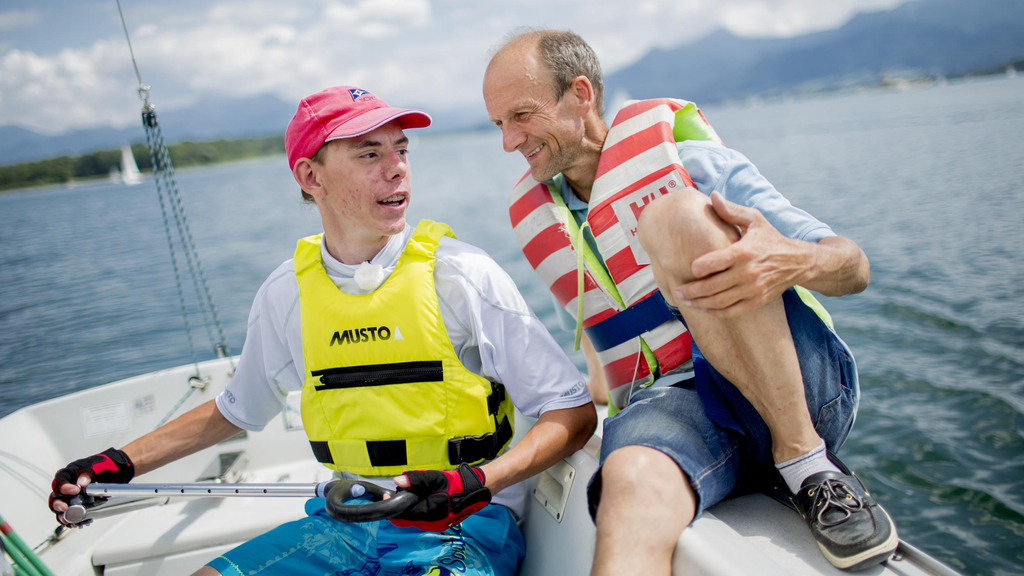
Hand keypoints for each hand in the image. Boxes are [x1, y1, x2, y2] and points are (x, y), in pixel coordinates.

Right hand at [49, 448, 133, 525]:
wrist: (115, 472)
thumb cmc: (104, 466)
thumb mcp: (98, 466)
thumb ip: (88, 473)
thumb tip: (81, 483)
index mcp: (70, 474)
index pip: (59, 481)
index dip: (64, 487)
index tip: (76, 490)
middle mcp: (67, 486)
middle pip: (55, 497)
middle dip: (57, 504)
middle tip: (65, 508)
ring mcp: (71, 497)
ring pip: (60, 509)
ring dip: (64, 516)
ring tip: (72, 521)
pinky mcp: (77, 505)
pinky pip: (70, 515)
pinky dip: (74, 520)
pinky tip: (82, 523)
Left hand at [388, 464, 490, 531]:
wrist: (474, 492)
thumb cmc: (455, 484)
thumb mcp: (434, 478)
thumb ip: (415, 480)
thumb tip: (397, 481)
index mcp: (429, 514)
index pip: (402, 517)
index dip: (392, 506)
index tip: (387, 495)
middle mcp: (430, 524)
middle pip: (406, 519)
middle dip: (401, 505)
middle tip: (401, 490)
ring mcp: (434, 526)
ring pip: (413, 519)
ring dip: (410, 507)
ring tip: (415, 492)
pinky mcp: (438, 524)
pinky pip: (421, 519)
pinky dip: (418, 509)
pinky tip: (423, 498)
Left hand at [677, 191, 811, 317]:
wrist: (797, 261)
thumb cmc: (770, 238)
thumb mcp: (754, 219)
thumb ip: (731, 210)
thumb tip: (712, 196)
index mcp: (745, 251)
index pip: (717, 262)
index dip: (700, 267)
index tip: (690, 269)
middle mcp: (749, 272)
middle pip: (714, 286)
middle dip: (692, 291)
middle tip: (678, 292)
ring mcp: (753, 289)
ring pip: (721, 301)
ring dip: (700, 303)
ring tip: (686, 302)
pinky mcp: (757, 300)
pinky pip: (733, 311)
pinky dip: (717, 312)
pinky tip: (704, 309)